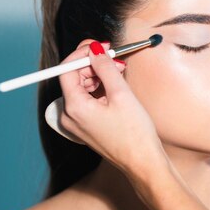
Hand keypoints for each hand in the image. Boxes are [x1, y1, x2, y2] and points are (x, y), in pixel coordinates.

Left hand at [57, 40, 165, 182]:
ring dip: (98, 76)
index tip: (100, 46)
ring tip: (119, 73)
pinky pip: (86, 100)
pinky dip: (99, 89)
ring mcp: (76, 123)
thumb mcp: (121, 94)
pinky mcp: (85, 127)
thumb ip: (105, 67)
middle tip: (115, 58)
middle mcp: (69, 116)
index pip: (67, 69)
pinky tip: (115, 88)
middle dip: (93, 64)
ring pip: (80, 87)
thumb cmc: (135, 134)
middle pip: (73, 77)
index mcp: (74, 108)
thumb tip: (94, 49)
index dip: (83, 53)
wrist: (143, 163)